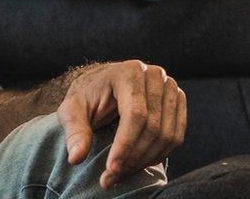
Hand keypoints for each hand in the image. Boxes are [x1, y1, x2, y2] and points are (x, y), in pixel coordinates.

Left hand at [55, 60, 185, 187]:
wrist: (104, 84)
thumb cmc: (87, 97)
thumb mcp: (72, 110)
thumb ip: (75, 132)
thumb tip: (77, 157)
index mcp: (129, 72)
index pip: (136, 114)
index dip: (125, 144)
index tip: (111, 168)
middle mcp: (155, 76)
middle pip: (153, 126)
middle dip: (133, 157)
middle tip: (112, 177)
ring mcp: (170, 87)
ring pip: (167, 134)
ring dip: (146, 160)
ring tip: (123, 173)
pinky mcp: (178, 100)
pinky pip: (177, 135)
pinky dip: (160, 155)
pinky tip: (139, 163)